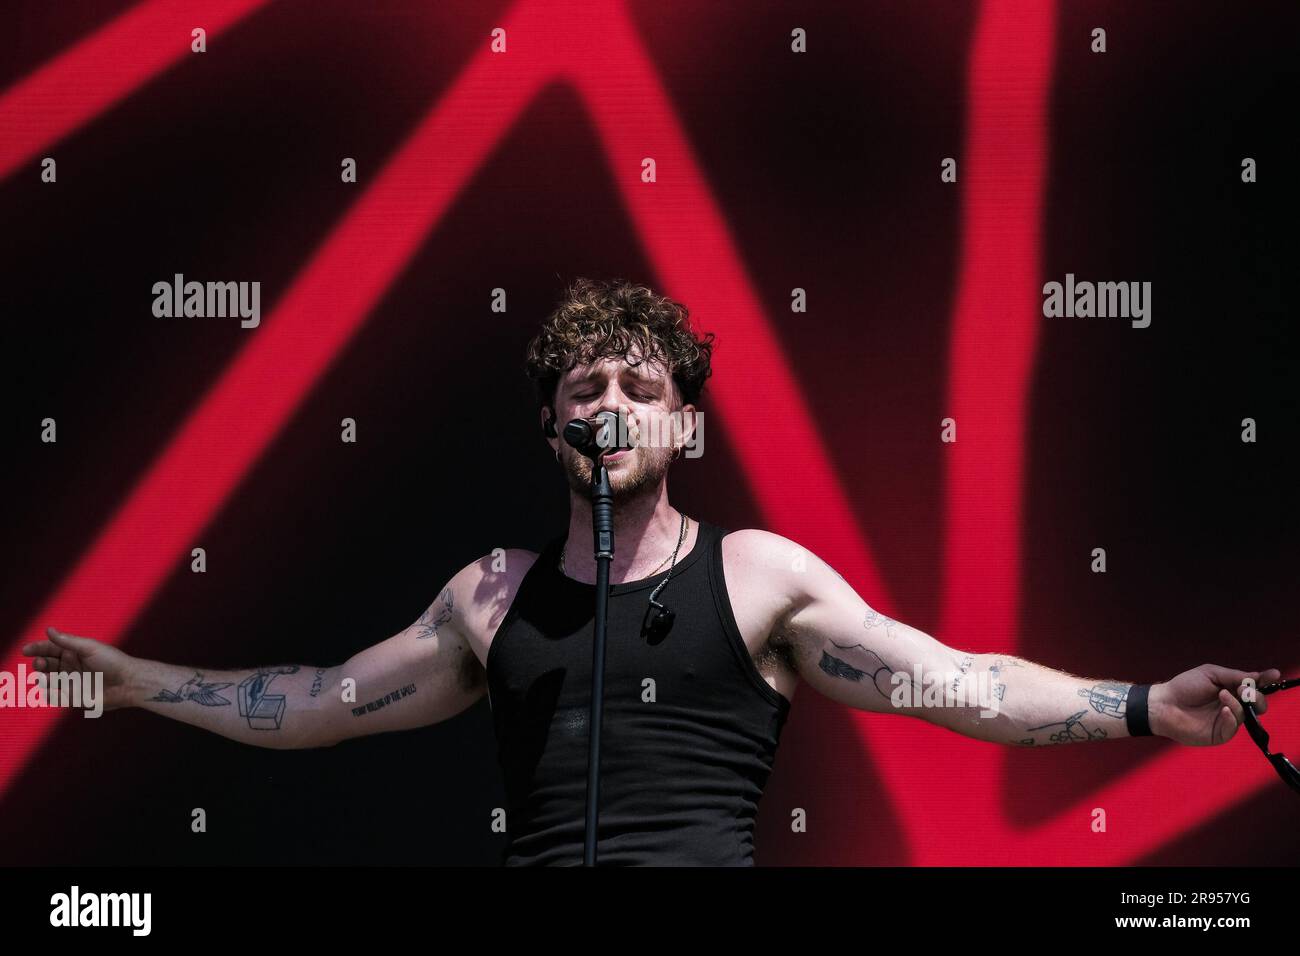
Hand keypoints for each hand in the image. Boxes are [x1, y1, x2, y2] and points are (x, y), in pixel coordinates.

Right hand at [20, 626, 136, 712]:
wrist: (128, 683)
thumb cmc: (112, 662)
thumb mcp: (89, 648)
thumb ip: (68, 641)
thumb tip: (48, 630)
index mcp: (75, 652)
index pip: (50, 649)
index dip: (37, 648)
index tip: (26, 650)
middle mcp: (72, 666)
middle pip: (47, 664)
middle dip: (39, 663)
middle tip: (40, 663)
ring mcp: (72, 682)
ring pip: (48, 681)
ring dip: (42, 679)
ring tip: (44, 677)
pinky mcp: (75, 697)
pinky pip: (56, 697)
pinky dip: (50, 694)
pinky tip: (51, 691)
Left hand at [1150, 664, 1282, 746]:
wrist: (1165, 704)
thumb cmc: (1184, 686)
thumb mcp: (1210, 674)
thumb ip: (1234, 676)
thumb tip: (1257, 676)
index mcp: (1230, 689)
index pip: (1253, 686)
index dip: (1264, 681)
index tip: (1274, 675)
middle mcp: (1232, 705)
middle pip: (1257, 703)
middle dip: (1256, 696)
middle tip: (1246, 690)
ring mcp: (1227, 720)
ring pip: (1246, 714)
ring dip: (1238, 703)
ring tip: (1222, 694)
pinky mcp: (1220, 734)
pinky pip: (1234, 727)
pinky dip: (1232, 717)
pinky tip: (1224, 710)